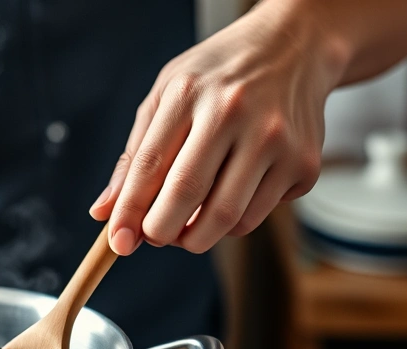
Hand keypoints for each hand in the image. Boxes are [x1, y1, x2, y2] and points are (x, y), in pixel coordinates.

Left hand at [89, 1, 341, 254]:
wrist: (294, 48)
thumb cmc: (217, 78)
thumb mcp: (166, 96)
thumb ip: (134, 156)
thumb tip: (104, 213)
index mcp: (189, 93)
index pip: (150, 165)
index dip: (129, 211)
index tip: (118, 242)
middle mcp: (234, 113)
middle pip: (187, 195)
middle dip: (160, 231)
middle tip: (154, 236)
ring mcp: (275, 139)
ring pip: (225, 218)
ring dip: (195, 237)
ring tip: (184, 226)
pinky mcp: (303, 163)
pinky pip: (255, 217)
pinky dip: (230, 225)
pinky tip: (223, 203)